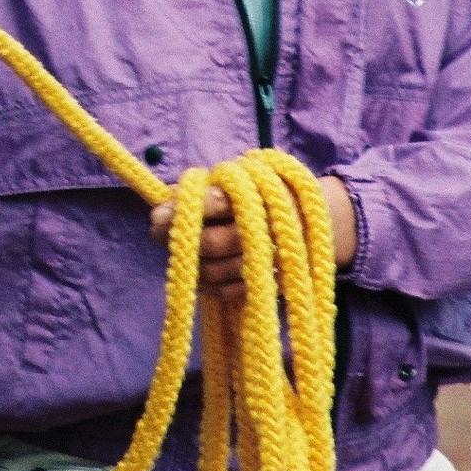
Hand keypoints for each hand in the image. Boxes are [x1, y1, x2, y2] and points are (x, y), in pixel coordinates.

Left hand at [150, 176, 357, 303]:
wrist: (315, 220)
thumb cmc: (264, 194)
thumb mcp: (239, 179)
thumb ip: (203, 189)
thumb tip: (163, 201)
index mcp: (258, 195)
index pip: (214, 203)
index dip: (183, 211)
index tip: (156, 215)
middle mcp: (266, 229)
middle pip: (211, 243)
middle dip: (179, 239)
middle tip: (156, 230)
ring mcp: (269, 261)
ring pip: (215, 270)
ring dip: (189, 263)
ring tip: (178, 250)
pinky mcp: (271, 284)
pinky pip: (228, 291)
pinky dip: (207, 284)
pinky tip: (199, 271)